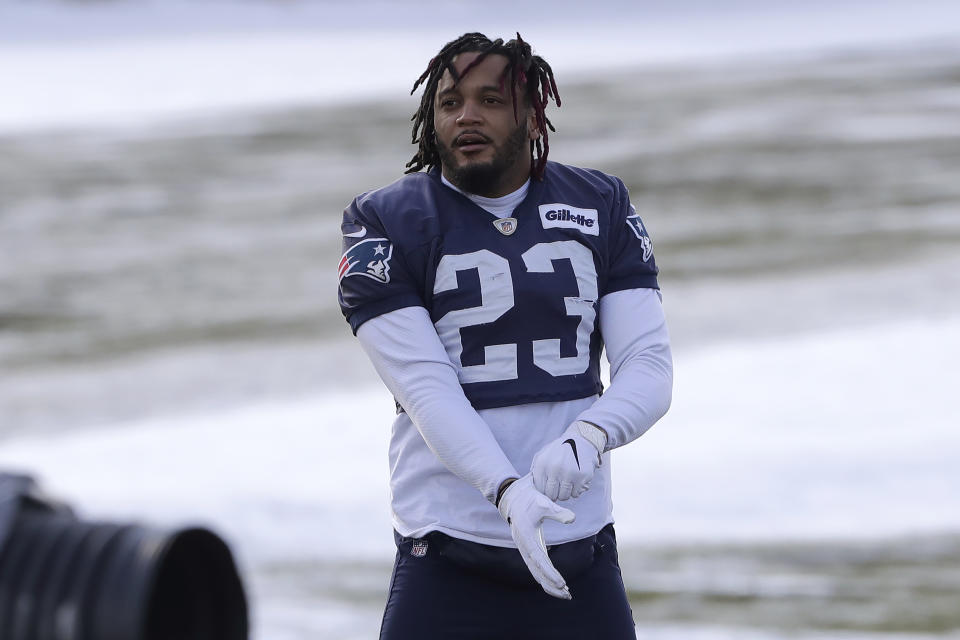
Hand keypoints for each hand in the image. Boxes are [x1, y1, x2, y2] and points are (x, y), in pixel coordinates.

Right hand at [497, 475, 574, 598]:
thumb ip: (557, 512)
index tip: (562, 583)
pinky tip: (557, 583)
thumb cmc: (529, 500)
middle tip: (567, 594)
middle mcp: (524, 546)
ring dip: (549, 584)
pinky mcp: (529, 549)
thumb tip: (572, 519)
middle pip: (536, 572)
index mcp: (526, 536)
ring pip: (536, 572)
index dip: (550, 573)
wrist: (514, 497)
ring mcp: (525, 549)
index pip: (539, 559)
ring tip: (565, 593)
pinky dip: (546, 576)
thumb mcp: (544, 503)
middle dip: (551, 585)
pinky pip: (536, 567)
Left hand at [531, 420, 605, 501]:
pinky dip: (575, 491)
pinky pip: (575, 494)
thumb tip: (532, 488)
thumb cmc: (559, 450)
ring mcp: (569, 473)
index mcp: (542, 463)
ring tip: (566, 483)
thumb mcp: (543, 454)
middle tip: (557, 487)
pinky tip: (575, 481)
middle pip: (551, 495)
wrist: (580, 440)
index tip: (548, 488)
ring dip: (564, 493)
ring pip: (563, 497)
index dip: (544, 490)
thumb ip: (535, 469)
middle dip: (554, 493)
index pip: (539, 489)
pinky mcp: (582, 477)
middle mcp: (555, 468)